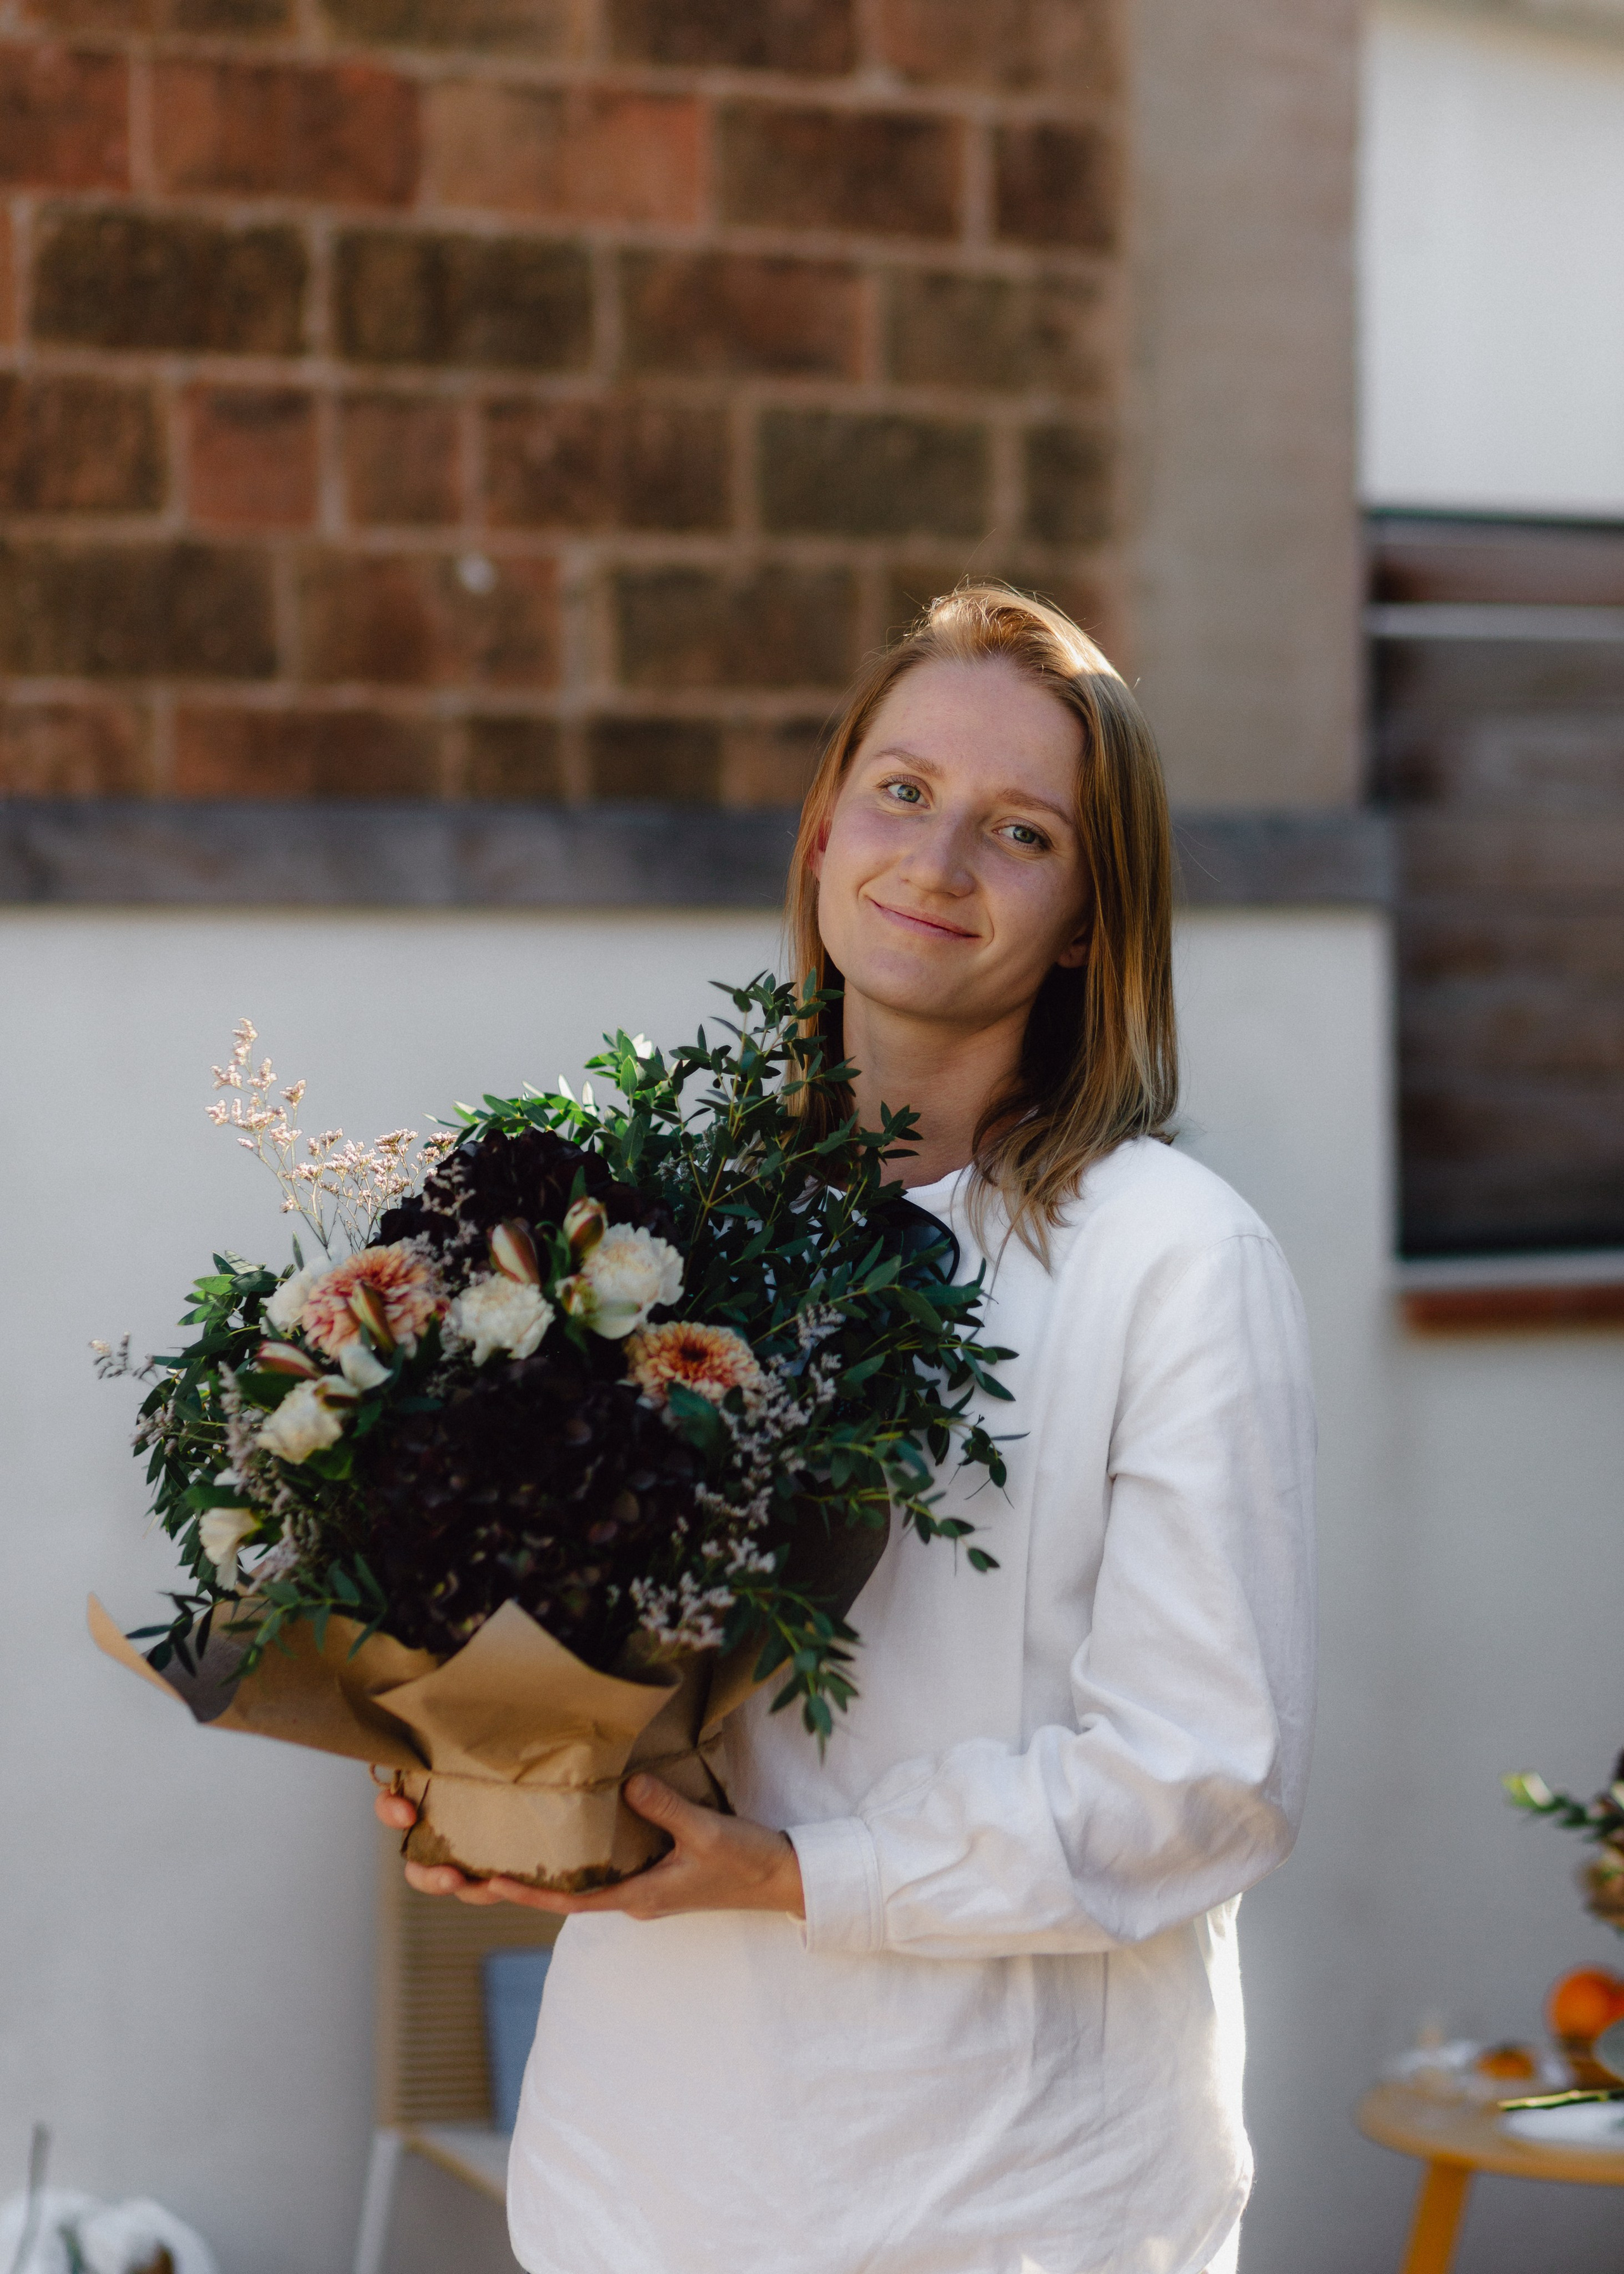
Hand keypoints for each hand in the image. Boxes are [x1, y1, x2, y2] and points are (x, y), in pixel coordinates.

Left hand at [374, 1774, 804, 1918]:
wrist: (784, 1879)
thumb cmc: (747, 1862)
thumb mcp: (708, 1834)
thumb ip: (667, 1811)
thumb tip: (627, 1785)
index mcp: (637, 1899)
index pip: (567, 1900)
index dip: (523, 1893)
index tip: (483, 1882)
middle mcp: (629, 1898)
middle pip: (560, 1895)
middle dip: (513, 1886)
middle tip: (461, 1870)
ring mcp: (639, 1888)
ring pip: (577, 1882)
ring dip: (537, 1870)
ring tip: (489, 1850)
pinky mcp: (651, 1872)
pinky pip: (601, 1868)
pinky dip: (572, 1855)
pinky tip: (556, 1831)